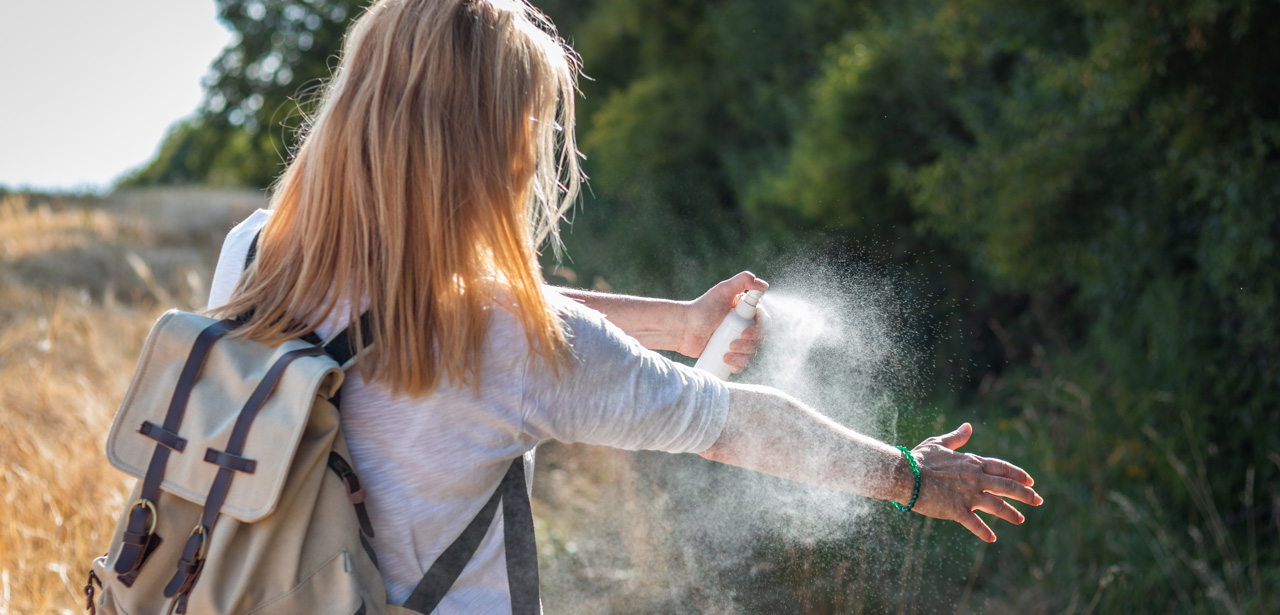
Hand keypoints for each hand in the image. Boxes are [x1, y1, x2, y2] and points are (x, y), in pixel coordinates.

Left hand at [678, 271, 769, 372]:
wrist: (684, 328)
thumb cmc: (702, 308)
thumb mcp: (723, 290)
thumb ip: (743, 280)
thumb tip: (765, 285)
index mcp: (746, 313)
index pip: (763, 322)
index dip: (759, 329)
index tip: (745, 332)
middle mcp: (744, 327)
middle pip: (758, 340)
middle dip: (748, 345)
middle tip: (731, 344)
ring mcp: (737, 342)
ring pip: (751, 353)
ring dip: (743, 357)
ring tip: (726, 354)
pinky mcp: (729, 355)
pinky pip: (741, 364)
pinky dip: (739, 366)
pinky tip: (729, 365)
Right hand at [907, 423, 1042, 541]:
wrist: (904, 475)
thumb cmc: (919, 459)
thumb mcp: (939, 444)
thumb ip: (957, 437)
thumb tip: (968, 426)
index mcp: (972, 463)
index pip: (1002, 468)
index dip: (1018, 474)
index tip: (1030, 481)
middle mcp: (975, 479)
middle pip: (1007, 487)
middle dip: (1025, 494)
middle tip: (1038, 500)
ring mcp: (968, 495)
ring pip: (997, 506)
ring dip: (1011, 513)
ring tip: (1021, 520)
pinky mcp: (957, 510)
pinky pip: (975, 524)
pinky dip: (984, 532)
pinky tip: (992, 538)